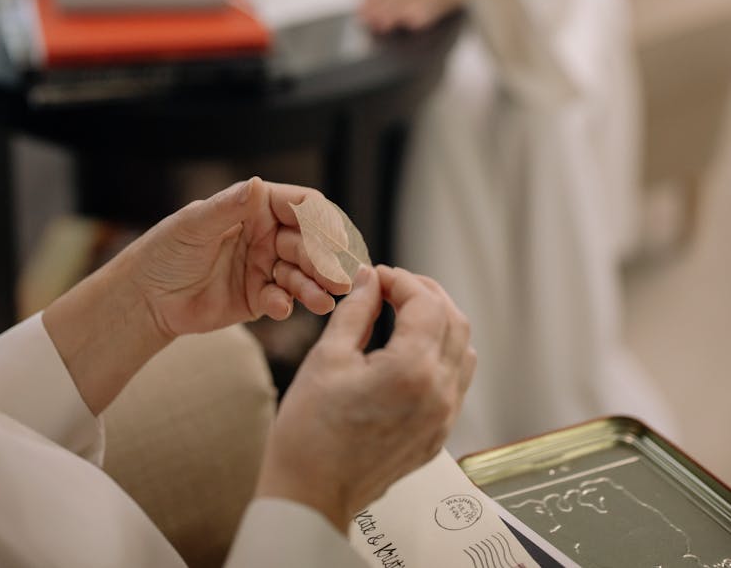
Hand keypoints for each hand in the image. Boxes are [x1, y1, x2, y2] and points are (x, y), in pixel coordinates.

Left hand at [131, 177, 349, 338]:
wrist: (146, 297)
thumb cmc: (166, 251)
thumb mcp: (194, 224)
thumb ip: (229, 207)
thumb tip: (256, 184)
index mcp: (256, 207)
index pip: (302, 206)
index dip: (323, 221)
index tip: (337, 239)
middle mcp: (268, 234)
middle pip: (310, 243)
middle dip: (326, 260)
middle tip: (338, 279)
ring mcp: (266, 266)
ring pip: (302, 273)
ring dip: (315, 286)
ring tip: (324, 301)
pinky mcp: (260, 297)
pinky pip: (283, 299)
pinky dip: (286, 304)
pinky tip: (279, 308)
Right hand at [256, 264, 475, 533]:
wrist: (310, 496)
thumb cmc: (310, 431)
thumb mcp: (327, 357)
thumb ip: (356, 310)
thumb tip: (369, 278)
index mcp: (412, 370)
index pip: (427, 303)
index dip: (402, 281)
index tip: (377, 277)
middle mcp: (439, 394)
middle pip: (455, 321)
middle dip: (425, 294)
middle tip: (393, 287)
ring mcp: (443, 418)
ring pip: (463, 350)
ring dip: (440, 322)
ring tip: (404, 313)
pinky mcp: (438, 436)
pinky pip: (457, 381)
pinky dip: (442, 354)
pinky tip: (411, 349)